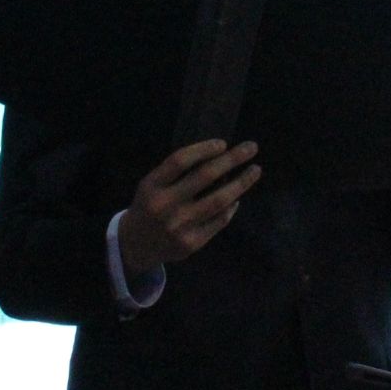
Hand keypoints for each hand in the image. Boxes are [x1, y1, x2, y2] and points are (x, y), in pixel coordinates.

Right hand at [117, 139, 260, 277]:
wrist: (135, 246)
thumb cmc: (150, 205)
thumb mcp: (152, 185)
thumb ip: (177, 172)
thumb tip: (219, 154)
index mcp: (152, 186)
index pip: (180, 161)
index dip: (204, 149)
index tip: (223, 143)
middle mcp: (164, 206)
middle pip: (205, 176)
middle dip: (232, 159)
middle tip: (252, 147)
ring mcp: (179, 226)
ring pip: (219, 200)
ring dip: (241, 183)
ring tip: (255, 170)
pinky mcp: (192, 243)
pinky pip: (219, 220)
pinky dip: (232, 206)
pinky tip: (237, 197)